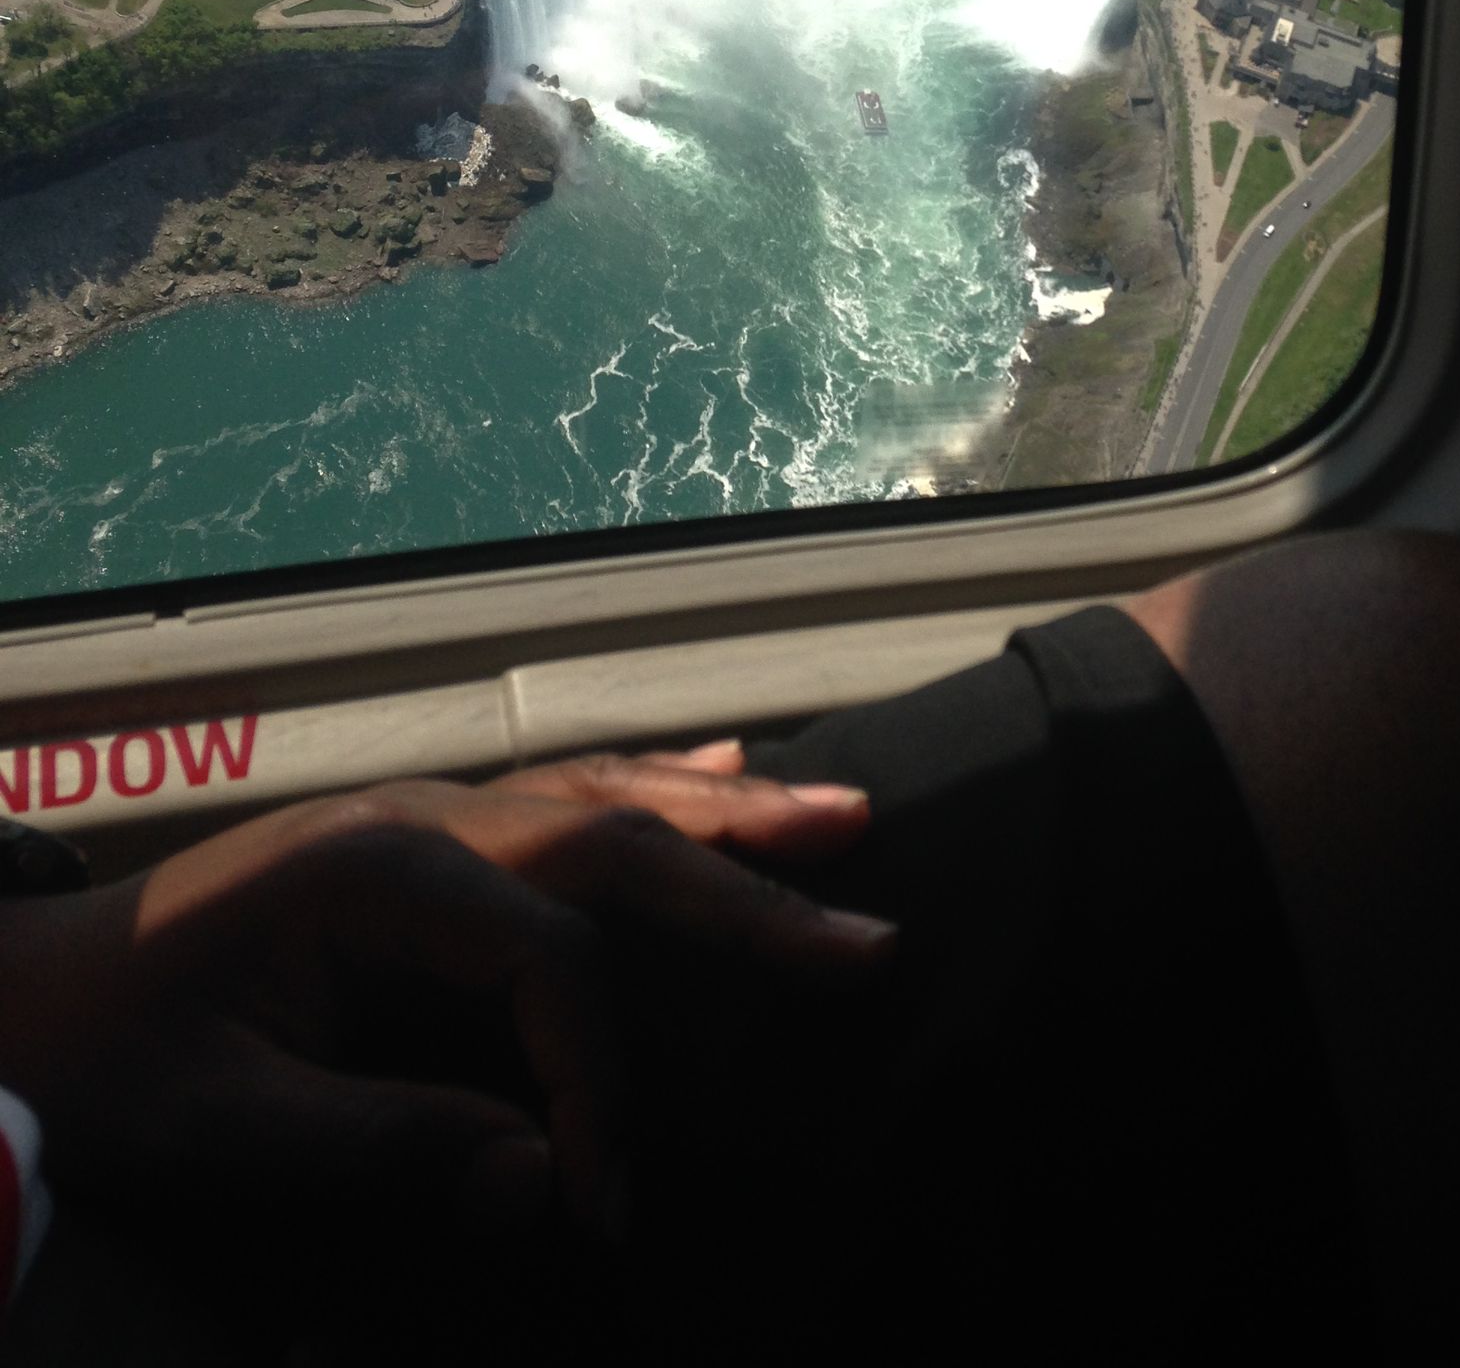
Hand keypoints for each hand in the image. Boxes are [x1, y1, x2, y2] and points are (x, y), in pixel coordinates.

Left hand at [0, 742, 888, 1246]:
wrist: (31, 995)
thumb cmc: (114, 1062)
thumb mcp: (222, 1125)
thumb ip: (382, 1148)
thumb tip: (547, 1182)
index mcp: (379, 872)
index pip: (552, 960)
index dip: (600, 1080)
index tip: (603, 1198)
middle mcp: (422, 817)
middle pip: (615, 836)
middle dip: (747, 888)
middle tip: (868, 934)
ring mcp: (426, 811)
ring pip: (605, 794)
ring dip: (728, 812)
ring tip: (842, 811)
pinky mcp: (422, 834)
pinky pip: (565, 793)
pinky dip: (654, 781)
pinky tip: (719, 768)